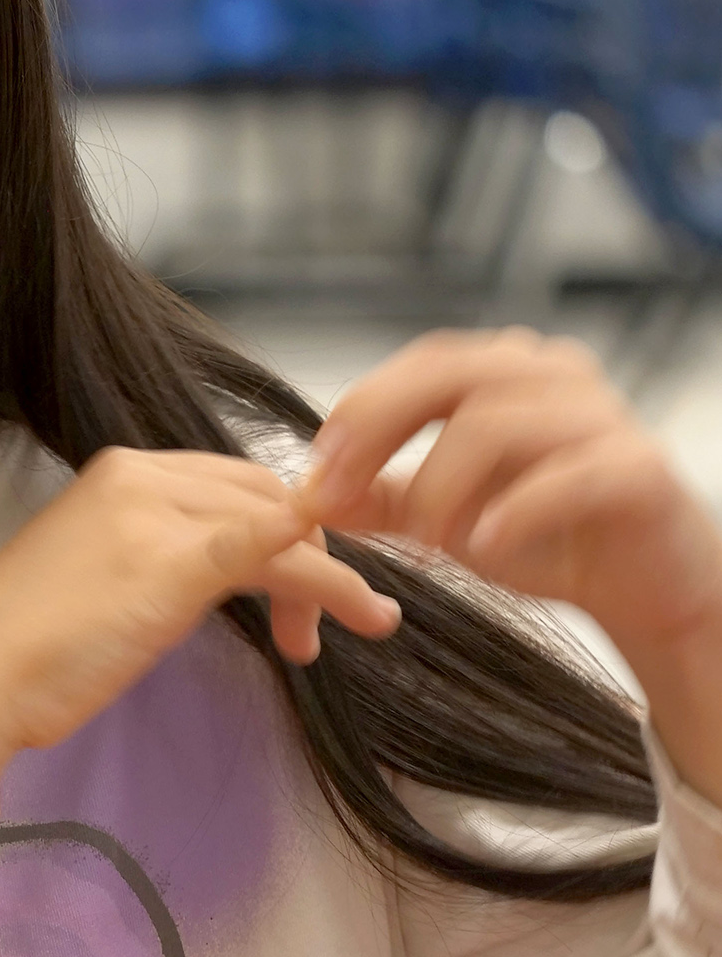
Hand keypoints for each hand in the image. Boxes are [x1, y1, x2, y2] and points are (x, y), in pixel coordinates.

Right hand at [0, 445, 401, 761]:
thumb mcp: (100, 580)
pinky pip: (273, 553)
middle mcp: (141, 475)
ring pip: (279, 526)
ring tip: (344, 632)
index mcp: (119, 472)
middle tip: (310, 629)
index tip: (296, 583)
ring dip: (328, 579)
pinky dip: (326, 577)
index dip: (280, 527)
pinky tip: (359, 603)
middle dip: (308, 554)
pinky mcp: (174, 564)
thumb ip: (159, 558)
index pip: (232, 482)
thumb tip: (221, 573)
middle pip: (265, 495)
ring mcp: (157, 514)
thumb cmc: (23, 649)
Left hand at [296, 328, 721, 676]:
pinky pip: (564, 477)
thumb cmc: (552, 541)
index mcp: (510, 374)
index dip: (359, 413)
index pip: (421, 366)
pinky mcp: (637, 469)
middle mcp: (555, 378)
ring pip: (495, 425)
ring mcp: (600, 418)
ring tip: (428, 545)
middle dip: (378, 434)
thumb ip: (386, 501)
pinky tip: (484, 547)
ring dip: (440, 489)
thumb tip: (307, 498)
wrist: (649, 590)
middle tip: (338, 498)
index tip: (313, 476)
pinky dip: (513, 512)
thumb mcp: (451, 520)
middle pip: (450, 375)